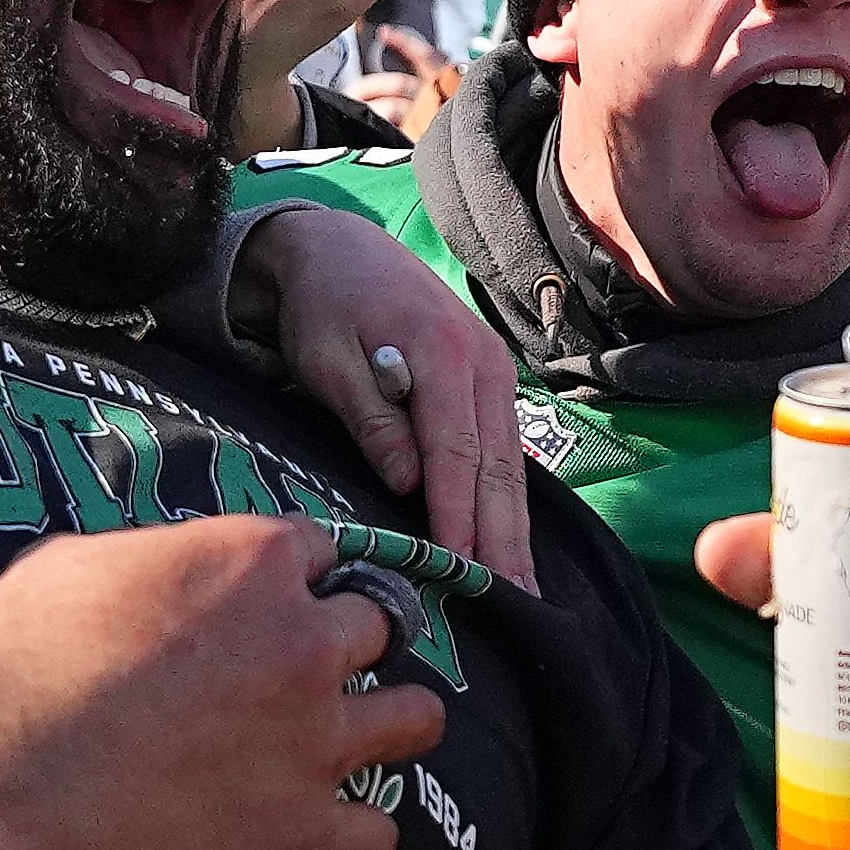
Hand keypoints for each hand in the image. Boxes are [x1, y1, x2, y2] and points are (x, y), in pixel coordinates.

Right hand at [0, 514, 440, 849]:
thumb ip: (142, 563)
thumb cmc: (11, 669)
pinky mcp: (304, 835)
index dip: (293, 581)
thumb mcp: (65, 568)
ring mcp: (315, 741)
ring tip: (346, 748)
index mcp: (250, 563)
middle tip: (298, 680)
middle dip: (345, 650)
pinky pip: (378, 838)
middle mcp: (303, 643)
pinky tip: (316, 841)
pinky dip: (351, 840)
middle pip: (381, 628)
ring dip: (386, 729)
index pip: (321, 550)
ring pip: (416, 720)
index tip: (267, 607)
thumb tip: (151, 575)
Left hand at [231, 201, 535, 583]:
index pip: (457, 454)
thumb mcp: (328, 361)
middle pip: (498, 466)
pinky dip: (510, 497)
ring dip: (515, 527)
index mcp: (443, 356)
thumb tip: (409, 482)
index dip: (459, 516)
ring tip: (525, 586)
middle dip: (504, 537)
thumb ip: (372, 419)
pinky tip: (514, 539)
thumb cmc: (324, 307)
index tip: (462, 568)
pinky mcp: (492, 379)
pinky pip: (506, 448)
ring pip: (511, 462)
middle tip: (515, 599)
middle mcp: (483, 363)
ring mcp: (495, 369)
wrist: (340, 250)